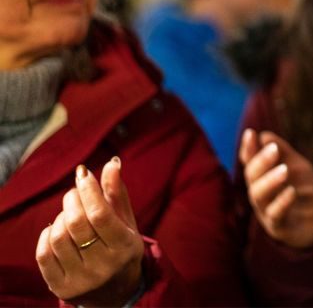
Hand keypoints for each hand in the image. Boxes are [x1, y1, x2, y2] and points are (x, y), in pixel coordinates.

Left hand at [36, 157, 143, 306]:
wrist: (116, 293)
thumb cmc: (121, 249)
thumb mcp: (127, 223)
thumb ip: (117, 194)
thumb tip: (111, 163)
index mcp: (125, 248)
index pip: (100, 214)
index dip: (89, 190)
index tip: (83, 174)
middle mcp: (103, 266)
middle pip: (77, 222)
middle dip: (72, 199)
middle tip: (75, 191)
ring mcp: (80, 279)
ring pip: (58, 236)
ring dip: (61, 217)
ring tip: (70, 214)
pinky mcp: (61, 288)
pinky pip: (43, 254)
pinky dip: (46, 235)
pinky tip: (57, 230)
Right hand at [239, 129, 312, 248]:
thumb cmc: (305, 192)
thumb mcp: (298, 167)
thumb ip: (283, 152)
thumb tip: (264, 135)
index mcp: (263, 179)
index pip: (250, 162)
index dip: (248, 149)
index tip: (250, 133)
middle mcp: (261, 196)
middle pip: (252, 178)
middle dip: (261, 162)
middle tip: (274, 150)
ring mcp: (268, 212)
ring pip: (259, 197)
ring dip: (270, 181)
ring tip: (284, 170)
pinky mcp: (280, 228)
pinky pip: (275, 216)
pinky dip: (282, 203)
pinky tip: (291, 191)